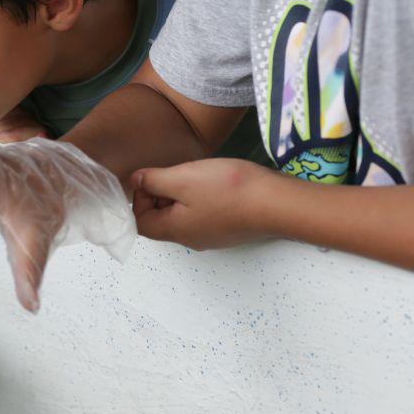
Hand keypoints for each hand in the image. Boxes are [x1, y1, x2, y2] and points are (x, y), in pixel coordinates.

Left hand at [131, 158, 271, 249]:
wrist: (278, 203)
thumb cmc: (227, 190)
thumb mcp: (183, 178)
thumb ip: (154, 181)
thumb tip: (135, 182)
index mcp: (175, 230)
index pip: (141, 222)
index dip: (140, 199)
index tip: (155, 178)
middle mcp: (191, 239)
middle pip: (162, 220)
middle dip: (161, 194)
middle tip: (176, 173)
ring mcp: (213, 236)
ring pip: (184, 216)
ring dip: (182, 194)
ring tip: (197, 175)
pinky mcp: (230, 229)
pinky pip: (205, 214)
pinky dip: (202, 198)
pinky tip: (216, 182)